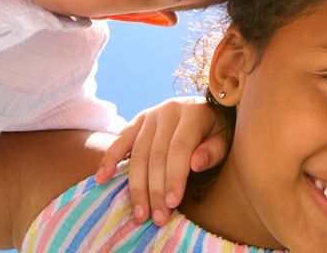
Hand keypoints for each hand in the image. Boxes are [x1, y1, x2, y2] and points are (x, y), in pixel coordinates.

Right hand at [95, 97, 229, 225]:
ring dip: (136, 186)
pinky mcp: (139, 120)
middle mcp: (170, 109)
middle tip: (157, 218)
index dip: (174, 176)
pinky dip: (109, 159)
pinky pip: (120, 139)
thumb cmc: (216, 130)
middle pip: (157, 154)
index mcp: (193, 112)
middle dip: (155, 189)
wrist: (207, 109)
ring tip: (140, 213)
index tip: (172, 203)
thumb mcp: (224, 138)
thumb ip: (213, 150)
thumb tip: (196, 163)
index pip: (179, 148)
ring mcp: (152, 114)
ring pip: (138, 152)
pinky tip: (102, 178)